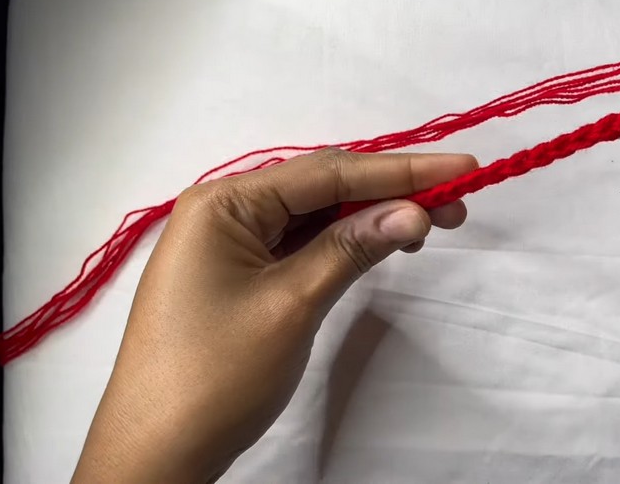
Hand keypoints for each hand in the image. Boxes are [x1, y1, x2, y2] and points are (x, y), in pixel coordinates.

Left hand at [71, 149, 477, 483]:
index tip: (463, 167)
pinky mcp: (239, 274)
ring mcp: (230, 244)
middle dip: (391, 192)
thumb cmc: (217, 374)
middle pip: (322, 187)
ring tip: (431, 228)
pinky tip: (380, 245)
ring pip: (314, 215)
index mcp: (225, 203)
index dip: (402, 170)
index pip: (328, 171)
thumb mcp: (292, 304)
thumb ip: (352, 249)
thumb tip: (415, 213)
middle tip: (459, 205)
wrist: (156, 451)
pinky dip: (342, 243)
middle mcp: (225, 210)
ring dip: (370, 218)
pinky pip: (299, 243)